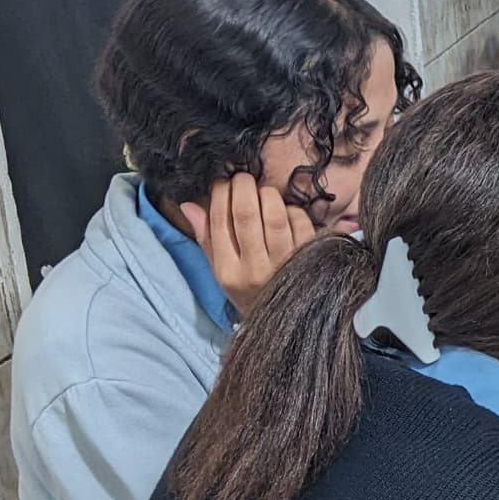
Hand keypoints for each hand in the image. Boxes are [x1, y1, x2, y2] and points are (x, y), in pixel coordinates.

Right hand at [180, 173, 314, 317]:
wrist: (283, 321)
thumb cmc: (247, 289)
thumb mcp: (221, 271)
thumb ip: (206, 239)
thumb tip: (189, 204)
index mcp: (228, 271)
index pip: (219, 222)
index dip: (220, 194)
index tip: (222, 183)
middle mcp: (255, 269)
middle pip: (245, 214)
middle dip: (242, 187)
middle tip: (243, 178)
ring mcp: (284, 265)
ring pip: (275, 216)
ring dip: (267, 194)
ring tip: (263, 191)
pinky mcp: (309, 258)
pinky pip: (300, 223)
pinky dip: (292, 209)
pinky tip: (285, 210)